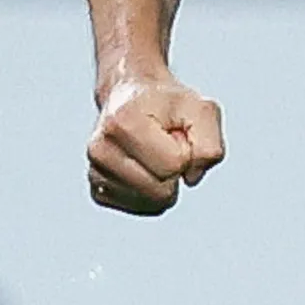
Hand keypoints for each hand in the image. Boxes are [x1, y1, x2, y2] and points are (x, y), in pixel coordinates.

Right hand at [87, 76, 224, 213]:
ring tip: (153, 153)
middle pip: (162, 190)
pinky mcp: (98, 190)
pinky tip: (144, 167)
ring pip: (152, 203)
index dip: (185, 151)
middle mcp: (101, 148)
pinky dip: (153, 193)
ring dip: (164, 182)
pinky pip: (142, 208)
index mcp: (122, 121)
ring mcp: (95, 171)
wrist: (131, 96)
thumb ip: (209, 145)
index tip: (173, 132)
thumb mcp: (201, 110)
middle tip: (164, 143)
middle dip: (175, 169)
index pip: (174, 164)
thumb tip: (191, 178)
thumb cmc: (167, 103)